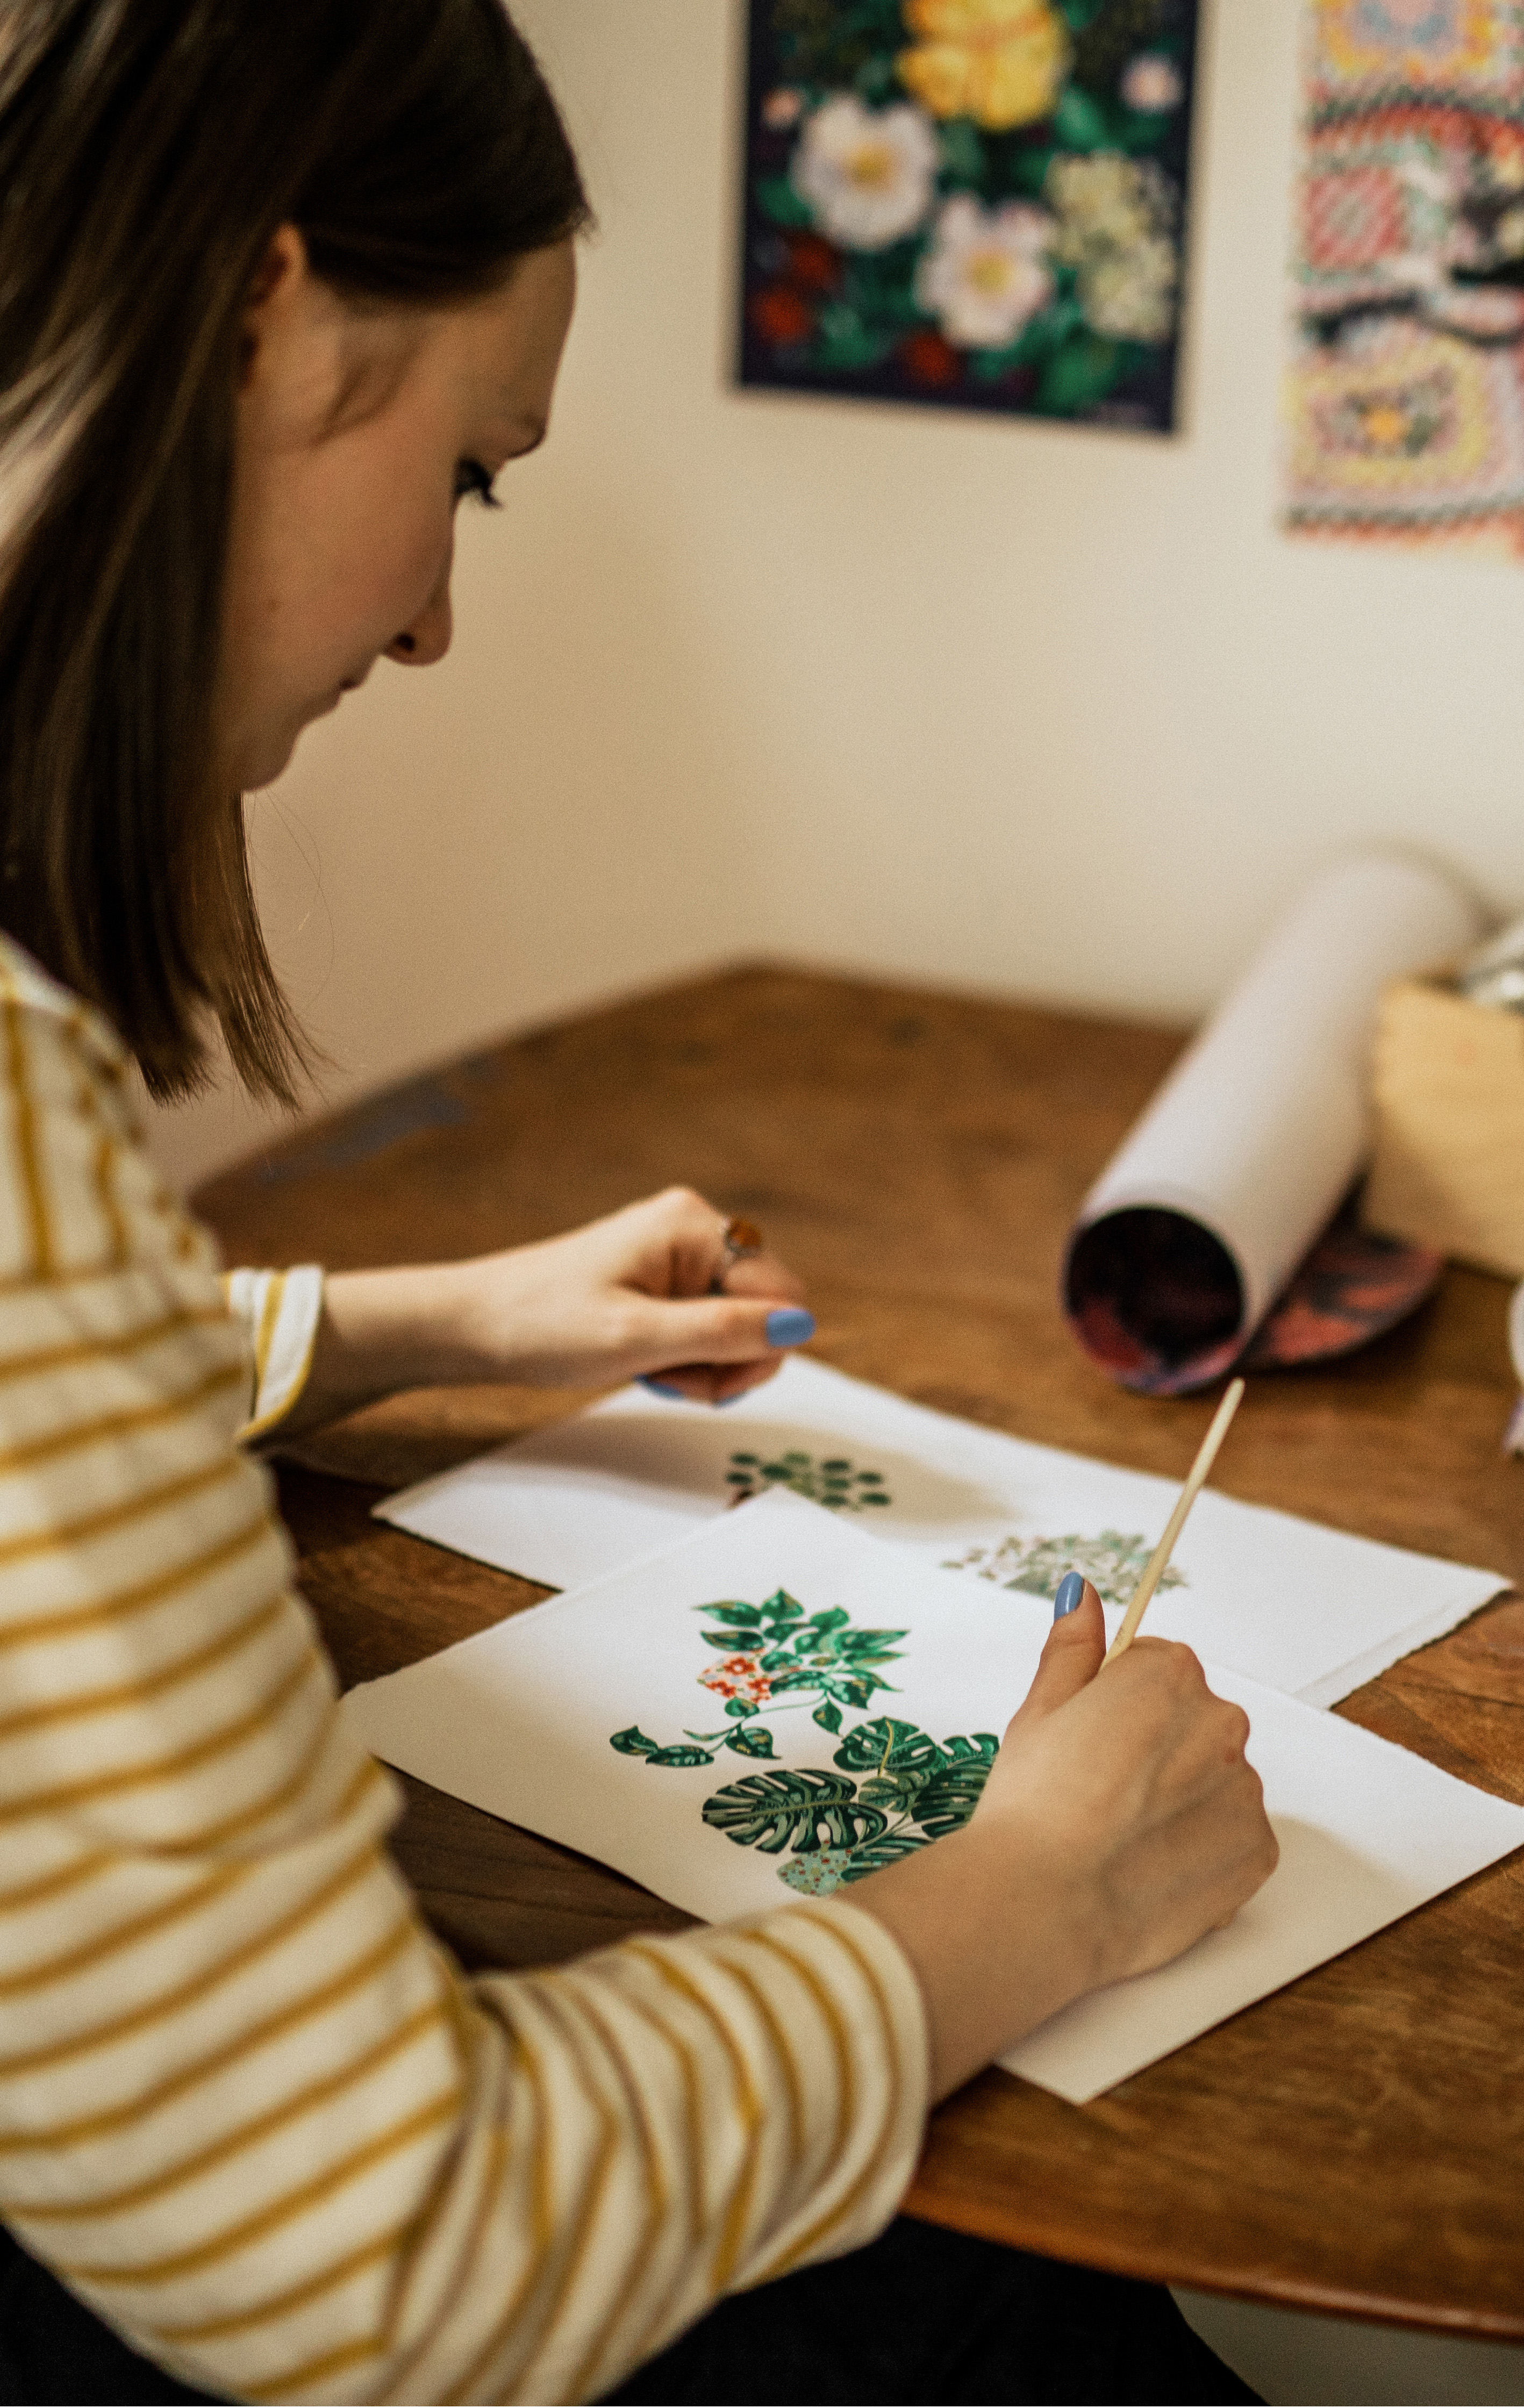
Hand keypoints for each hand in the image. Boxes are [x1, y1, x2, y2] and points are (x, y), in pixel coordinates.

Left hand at [285, 1186, 811, 1431]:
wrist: (472, 1326)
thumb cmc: (542, 1326)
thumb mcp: (638, 1339)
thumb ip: (724, 1332)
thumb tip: (802, 1327)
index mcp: (691, 1225)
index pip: (779, 1294)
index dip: (758, 1351)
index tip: (709, 1384)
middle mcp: (691, 1227)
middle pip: (761, 1308)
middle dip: (726, 1358)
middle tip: (668, 1377)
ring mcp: (676, 1252)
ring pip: (734, 1324)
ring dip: (702, 1362)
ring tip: (646, 1369)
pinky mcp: (661, 1277)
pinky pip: (704, 1324)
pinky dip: (683, 1355)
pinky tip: (643, 1361)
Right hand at [851, 1582, 1277, 2099]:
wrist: (1043, 1908)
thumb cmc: (1032, 1809)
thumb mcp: (1038, 1713)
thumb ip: (1073, 1648)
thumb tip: (1084, 1593)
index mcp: (1168, 1676)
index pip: (1157, 1668)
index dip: (1116, 1706)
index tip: (1090, 1743)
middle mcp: (1221, 1724)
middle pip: (1193, 1723)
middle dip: (1156, 1750)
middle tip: (1099, 1795)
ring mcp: (1245, 1791)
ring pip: (1215, 1782)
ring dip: (1182, 1801)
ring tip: (1123, 1839)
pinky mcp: (1257, 1853)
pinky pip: (1235, 1838)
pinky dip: (1202, 1851)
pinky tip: (1152, 1867)